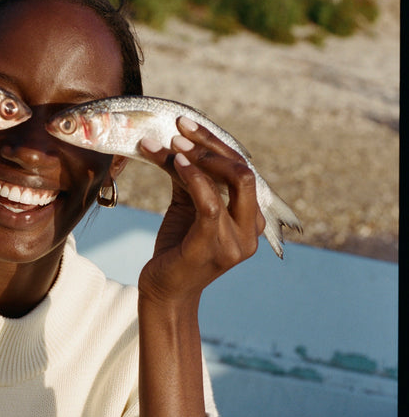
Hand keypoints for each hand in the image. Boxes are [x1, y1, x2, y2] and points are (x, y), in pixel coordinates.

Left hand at [137, 116, 264, 305]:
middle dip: (212, 145)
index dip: (217, 144)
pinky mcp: (213, 247)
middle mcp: (252, 231)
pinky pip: (210, 203)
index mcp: (251, 219)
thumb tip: (179, 143)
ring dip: (201, 157)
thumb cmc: (176, 248)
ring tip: (174, 143)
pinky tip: (176, 161)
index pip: (243, 169)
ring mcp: (237, 241)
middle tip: (181, 129)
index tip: (188, 125)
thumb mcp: (187, 207)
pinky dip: (194, 177)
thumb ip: (192, 178)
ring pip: (233, 182)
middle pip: (244, 171)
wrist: (164, 291)